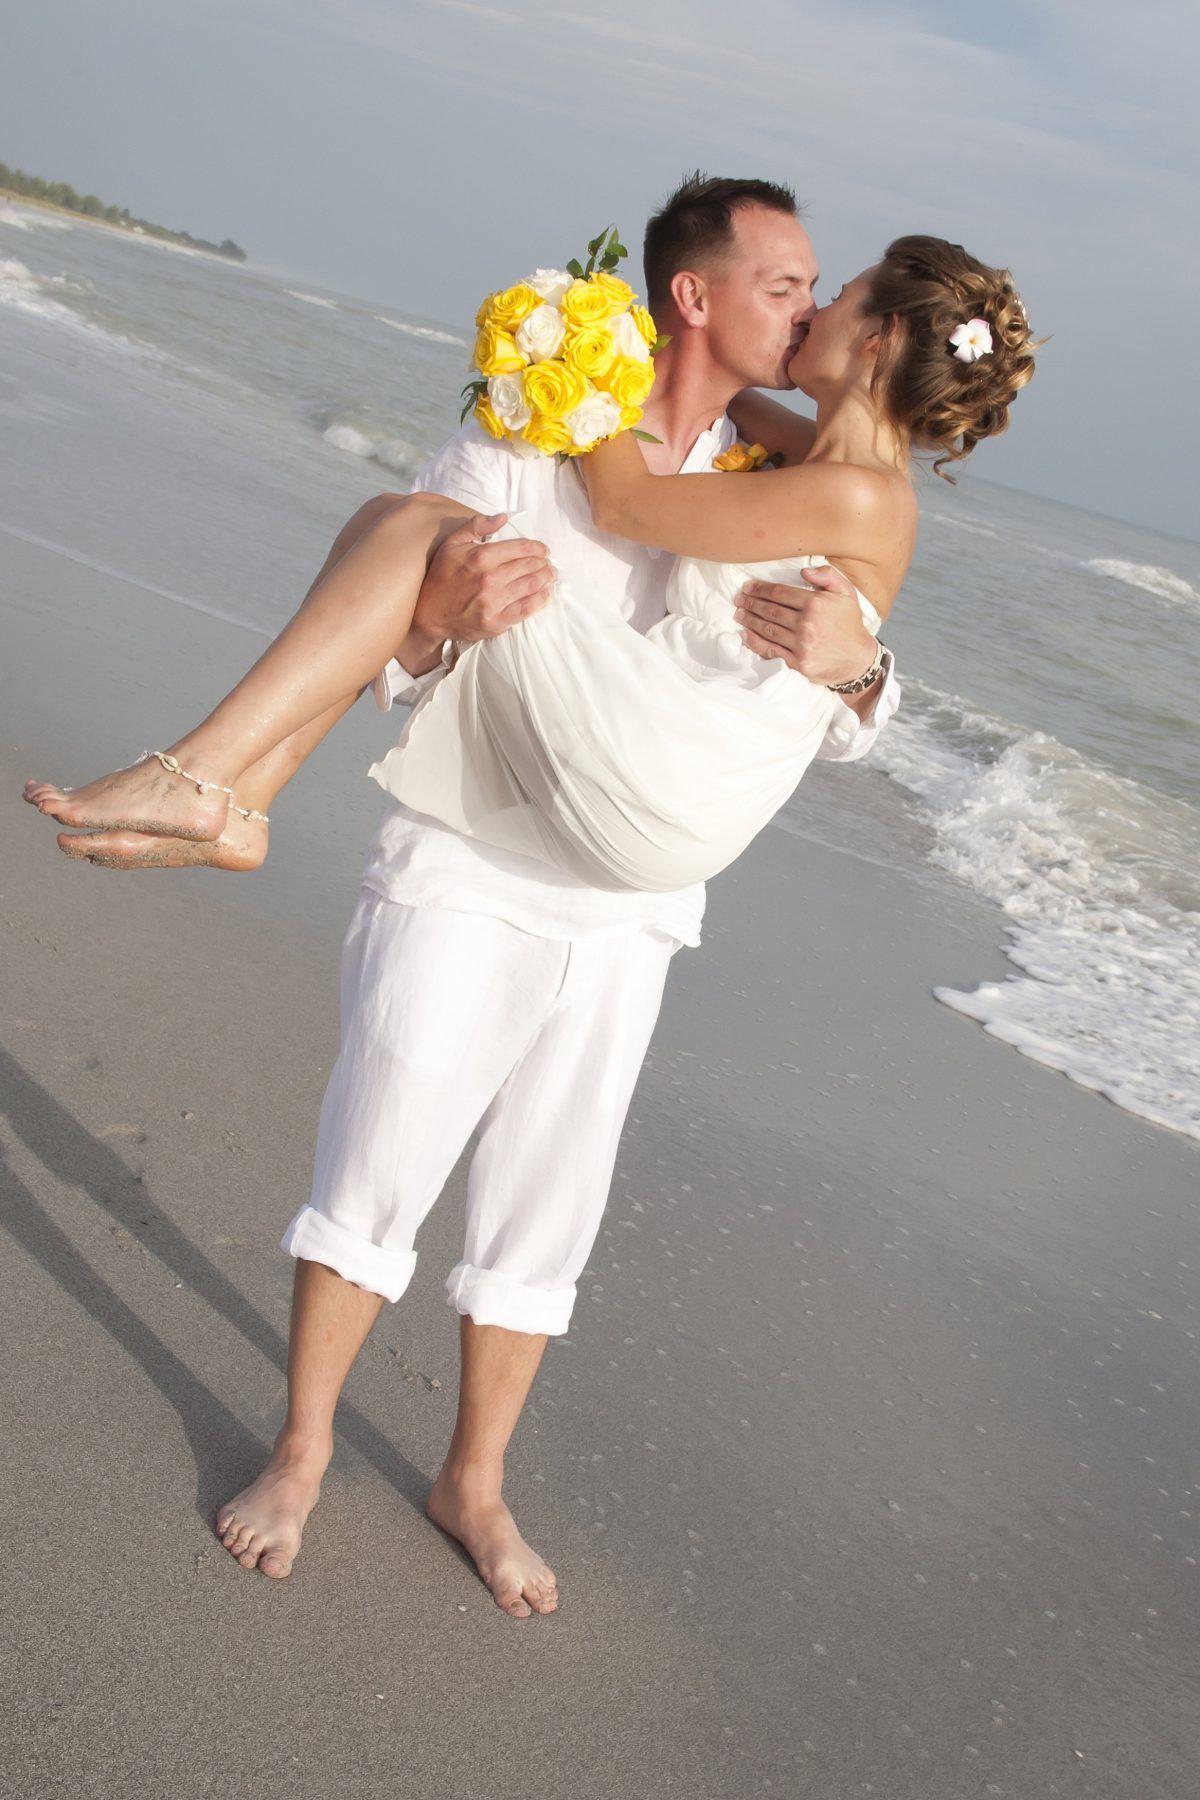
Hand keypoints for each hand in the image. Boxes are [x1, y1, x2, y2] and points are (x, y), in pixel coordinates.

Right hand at [411, 513, 553, 651]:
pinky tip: (545, 593)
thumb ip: (477, 526)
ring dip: (546, 578)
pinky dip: (541, 599)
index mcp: (481, 557)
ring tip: (549, 575)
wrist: (428, 614)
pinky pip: (528, 608)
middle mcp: (490, 578)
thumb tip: (503, 517)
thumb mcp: (452, 544)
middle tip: (547, 563)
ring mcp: (494, 602)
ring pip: (533, 585)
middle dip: (544, 563)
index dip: (538, 548)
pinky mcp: (497, 622)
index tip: (542, 550)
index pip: (522, 548)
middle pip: (531, 566)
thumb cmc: (441, 577)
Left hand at [734, 564, 877, 685]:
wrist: (858, 659)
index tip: (748, 587)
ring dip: (750, 620)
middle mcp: (806, 624)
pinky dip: (755, 643)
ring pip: (767, 629)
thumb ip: (828, 575)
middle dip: (751, 603)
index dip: (760, 589)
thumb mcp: (846, 592)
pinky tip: (745, 635)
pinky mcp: (798, 663)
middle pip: (770, 610)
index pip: (779, 593)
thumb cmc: (850, 623)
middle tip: (739, 599)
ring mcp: (801, 645)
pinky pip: (771, 651)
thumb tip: (804, 572)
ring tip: (739, 614)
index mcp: (815, 604)